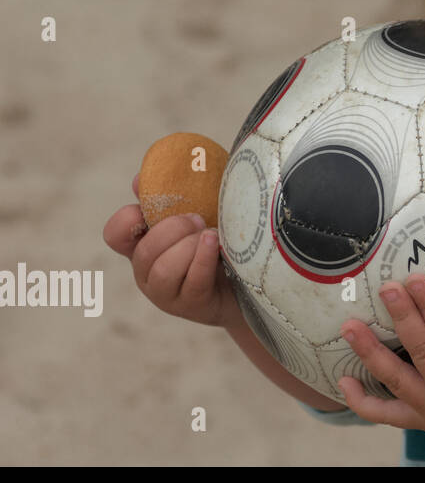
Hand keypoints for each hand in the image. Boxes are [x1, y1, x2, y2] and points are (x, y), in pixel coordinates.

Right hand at [102, 173, 236, 327]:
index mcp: (144, 244)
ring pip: (163, 270)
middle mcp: (149, 272)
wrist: (251, 278)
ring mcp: (168, 293)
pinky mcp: (193, 305)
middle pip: (145, 251)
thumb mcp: (200, 210)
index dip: (127, 219)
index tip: (151, 209)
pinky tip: (214, 244)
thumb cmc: (220, 239)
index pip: (115, 234)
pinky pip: (193, 282)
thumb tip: (140, 177)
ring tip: (210, 235)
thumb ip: (174, 193)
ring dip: (188, 247)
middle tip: (198, 219)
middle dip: (172, 229)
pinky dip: (203, 260)